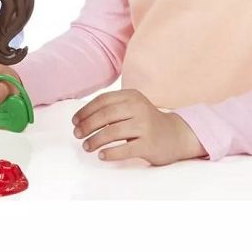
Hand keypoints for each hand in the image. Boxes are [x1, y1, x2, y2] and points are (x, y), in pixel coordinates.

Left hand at [72, 89, 204, 165]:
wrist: (176, 135)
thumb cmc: (146, 121)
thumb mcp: (132, 107)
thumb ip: (111, 108)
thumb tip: (81, 118)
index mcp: (132, 96)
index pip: (102, 100)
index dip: (85, 111)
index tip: (75, 121)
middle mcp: (139, 108)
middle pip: (105, 115)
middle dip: (86, 125)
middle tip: (77, 135)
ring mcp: (145, 126)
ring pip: (112, 132)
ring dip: (95, 140)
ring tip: (86, 146)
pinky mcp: (149, 144)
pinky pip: (125, 149)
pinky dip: (110, 153)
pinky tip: (101, 155)